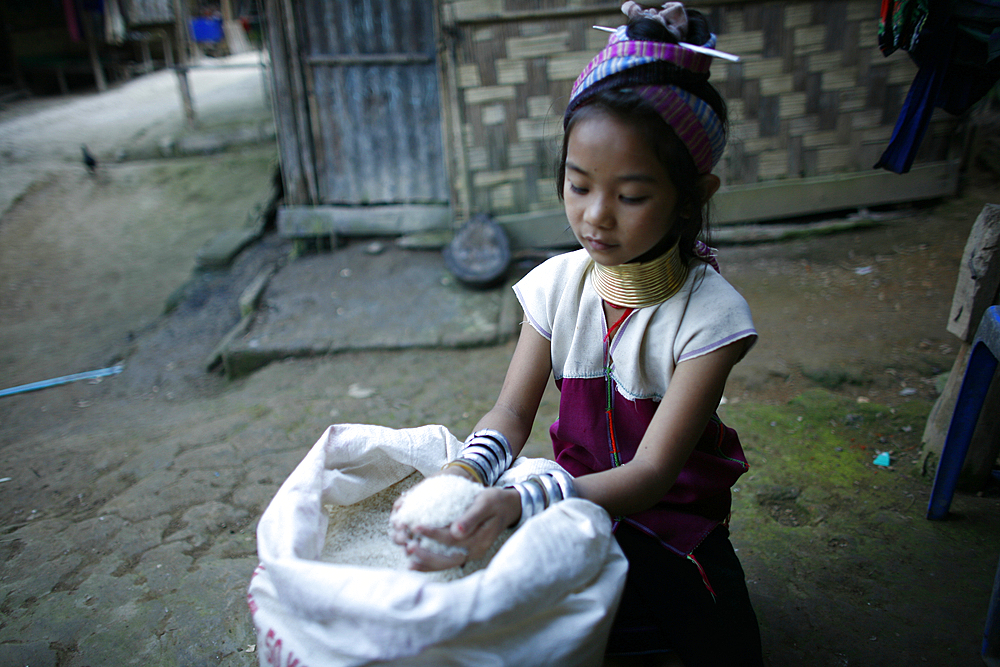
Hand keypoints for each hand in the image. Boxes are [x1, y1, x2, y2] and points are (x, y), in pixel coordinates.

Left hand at [390, 486, 520, 571]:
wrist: (506, 508)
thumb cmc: (494, 502)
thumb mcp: (485, 503)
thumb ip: (472, 518)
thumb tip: (457, 532)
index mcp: (480, 540)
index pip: (452, 540)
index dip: (433, 534)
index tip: (415, 526)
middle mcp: (474, 551)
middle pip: (447, 559)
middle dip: (426, 555)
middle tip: (408, 546)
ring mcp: (469, 554)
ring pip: (445, 564)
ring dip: (426, 563)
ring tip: (408, 558)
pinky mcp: (464, 553)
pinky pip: (446, 561)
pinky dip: (430, 563)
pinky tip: (415, 562)